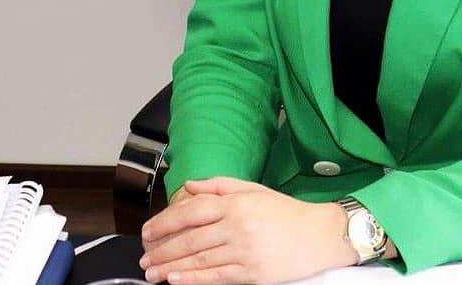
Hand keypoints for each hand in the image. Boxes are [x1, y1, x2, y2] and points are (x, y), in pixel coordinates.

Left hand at [140, 176, 356, 283]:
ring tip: (151, 272)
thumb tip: (189, 186)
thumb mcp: (254, 189)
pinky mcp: (250, 273)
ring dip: (170, 267)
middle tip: (143, 256)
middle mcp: (237, 225)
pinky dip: (192, 279)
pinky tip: (175, 280)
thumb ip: (220, 185)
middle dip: (162, 248)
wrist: (317, 235)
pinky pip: (215, 277)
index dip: (166, 221)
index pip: (192, 210)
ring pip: (198, 259)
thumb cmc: (285, 212)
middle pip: (190, 238)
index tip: (148, 231)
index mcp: (236, 202)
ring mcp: (243, 250)